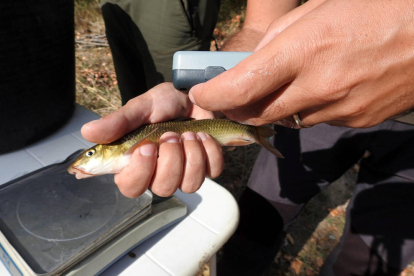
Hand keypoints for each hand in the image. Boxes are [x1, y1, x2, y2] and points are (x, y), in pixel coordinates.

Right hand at [81, 83, 223, 197]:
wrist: (192, 96)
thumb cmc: (162, 104)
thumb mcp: (139, 108)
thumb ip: (118, 122)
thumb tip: (87, 132)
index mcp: (136, 163)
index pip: (130, 187)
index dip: (139, 173)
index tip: (146, 147)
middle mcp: (159, 173)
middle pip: (163, 188)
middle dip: (170, 160)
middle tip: (170, 134)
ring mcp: (184, 173)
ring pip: (189, 185)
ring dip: (191, 156)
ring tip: (189, 133)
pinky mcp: (207, 167)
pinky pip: (212, 172)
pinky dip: (209, 152)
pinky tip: (203, 135)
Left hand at [189, 0, 413, 127]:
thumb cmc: (375, 7)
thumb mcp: (317, 9)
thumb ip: (278, 39)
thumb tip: (252, 64)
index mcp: (305, 49)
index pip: (241, 87)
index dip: (213, 96)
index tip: (201, 96)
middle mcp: (320, 86)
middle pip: (256, 115)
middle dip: (234, 109)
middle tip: (227, 99)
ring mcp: (340, 109)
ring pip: (286, 121)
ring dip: (271, 108)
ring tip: (280, 86)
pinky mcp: (356, 121)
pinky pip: (316, 121)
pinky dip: (304, 109)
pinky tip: (318, 88)